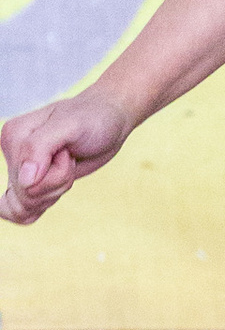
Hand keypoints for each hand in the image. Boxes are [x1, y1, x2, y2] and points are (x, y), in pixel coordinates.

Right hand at [1, 84, 136, 224]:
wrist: (107, 120)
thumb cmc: (92, 118)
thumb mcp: (70, 125)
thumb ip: (40, 147)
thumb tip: (24, 181)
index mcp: (13, 136)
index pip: (25, 183)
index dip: (56, 175)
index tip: (67, 153)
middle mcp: (12, 153)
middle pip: (27, 197)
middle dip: (58, 183)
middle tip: (70, 159)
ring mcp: (20, 168)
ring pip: (29, 204)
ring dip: (57, 189)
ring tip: (68, 163)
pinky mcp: (31, 180)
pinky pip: (24, 210)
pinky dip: (46, 201)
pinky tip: (57, 184)